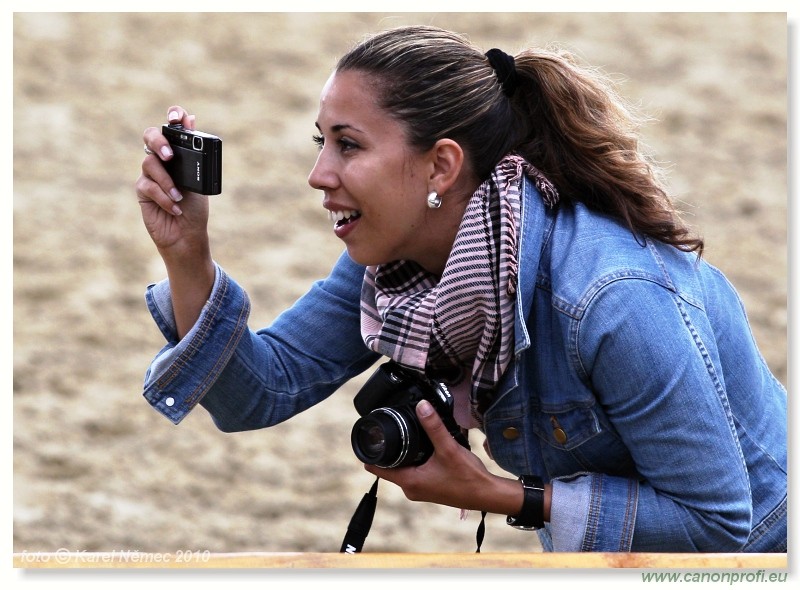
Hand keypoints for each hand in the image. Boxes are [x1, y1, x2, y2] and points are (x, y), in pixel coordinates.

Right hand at [135, 106, 208, 254]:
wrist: (188, 235)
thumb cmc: (195, 208)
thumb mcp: (199, 180)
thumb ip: (193, 153)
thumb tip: (192, 120)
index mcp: (179, 154)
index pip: (173, 128)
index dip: (173, 116)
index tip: (176, 117)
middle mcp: (162, 160)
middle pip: (150, 137)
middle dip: (158, 143)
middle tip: (169, 156)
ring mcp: (150, 174)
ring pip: (149, 163)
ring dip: (166, 181)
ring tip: (179, 196)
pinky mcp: (143, 190)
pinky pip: (148, 186)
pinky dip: (164, 197)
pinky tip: (175, 207)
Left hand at [364, 400, 524, 515]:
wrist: (487, 494)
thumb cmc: (468, 477)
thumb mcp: (448, 448)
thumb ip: (434, 427)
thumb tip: (422, 406)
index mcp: (410, 482)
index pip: (377, 469)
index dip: (369, 454)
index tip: (367, 438)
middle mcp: (411, 489)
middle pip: (389, 467)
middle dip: (388, 450)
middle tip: (387, 430)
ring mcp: (421, 491)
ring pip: (403, 469)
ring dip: (403, 456)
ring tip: (405, 437)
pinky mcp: (430, 489)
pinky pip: (415, 473)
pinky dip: (414, 461)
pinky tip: (424, 449)